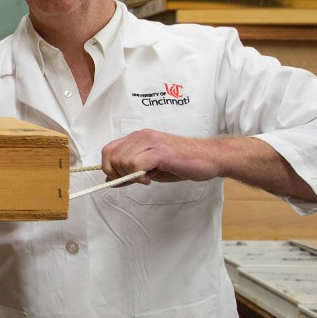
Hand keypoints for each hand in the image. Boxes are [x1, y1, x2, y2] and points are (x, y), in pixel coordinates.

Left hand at [100, 129, 222, 184]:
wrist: (209, 158)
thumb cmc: (181, 163)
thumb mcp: (150, 169)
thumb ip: (130, 172)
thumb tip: (110, 180)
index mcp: (137, 138)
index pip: (108, 151)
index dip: (108, 168)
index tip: (120, 180)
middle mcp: (141, 136)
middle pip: (113, 158)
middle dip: (120, 175)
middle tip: (137, 180)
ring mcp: (150, 142)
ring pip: (123, 161)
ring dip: (132, 175)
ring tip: (148, 177)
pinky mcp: (160, 151)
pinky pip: (137, 164)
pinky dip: (140, 175)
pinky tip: (150, 178)